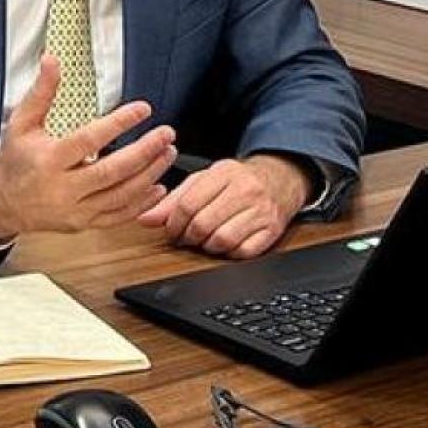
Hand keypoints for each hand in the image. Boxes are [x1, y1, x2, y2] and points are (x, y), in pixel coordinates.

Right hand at [0, 54, 176, 239]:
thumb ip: (41, 92)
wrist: (2, 202)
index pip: (89, 140)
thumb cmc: (14, 160)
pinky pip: (117, 217)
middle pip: (112, 172)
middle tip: (166, 134)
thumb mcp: (21, 122)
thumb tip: (52, 60)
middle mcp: (63, 188)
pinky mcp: (83, 224)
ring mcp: (75, 210)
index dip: (118, 123)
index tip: (142, 109)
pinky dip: (141, 204)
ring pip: (120, 195)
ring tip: (167, 153)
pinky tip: (158, 187)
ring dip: (149, 175)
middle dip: (144, 152)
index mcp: (48, 160)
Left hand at [137, 154, 310, 258]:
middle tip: (186, 238)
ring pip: (222, 240)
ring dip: (208, 246)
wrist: (280, 179)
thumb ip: (174, 199)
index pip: (188, 204)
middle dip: (188, 237)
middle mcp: (244, 190)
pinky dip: (230, 253)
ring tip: (206, 239)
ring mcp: (261, 211)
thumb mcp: (204, 180)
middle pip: (203, 224)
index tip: (171, 230)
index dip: (173, 223)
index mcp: (223, 173)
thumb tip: (146, 219)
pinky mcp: (272, 230)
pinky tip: (226, 244)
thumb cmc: (237, 181)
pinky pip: (244, 252)